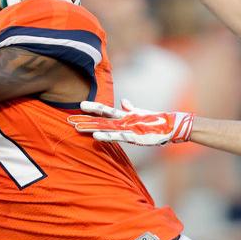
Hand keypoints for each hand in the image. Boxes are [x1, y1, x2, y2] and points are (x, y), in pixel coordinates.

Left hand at [68, 99, 194, 145]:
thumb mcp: (141, 113)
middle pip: (100, 120)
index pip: (105, 111)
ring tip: (77, 128)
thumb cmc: (156, 120)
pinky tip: (96, 137)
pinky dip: (107, 136)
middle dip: (85, 120)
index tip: (79, 106)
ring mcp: (128, 128)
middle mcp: (124, 121)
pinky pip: (117, 137)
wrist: (171, 126)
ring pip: (105, 127)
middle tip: (69, 119)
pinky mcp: (134, 137)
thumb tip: (124, 102)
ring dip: (91, 128)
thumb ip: (131, 109)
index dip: (92, 108)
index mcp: (125, 116)